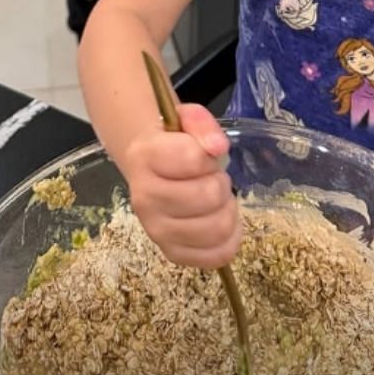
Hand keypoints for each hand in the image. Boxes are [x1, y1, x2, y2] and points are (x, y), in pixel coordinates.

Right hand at [125, 103, 240, 268]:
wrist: (149, 169)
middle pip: (208, 196)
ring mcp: (155, 231)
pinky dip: (230, 239)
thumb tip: (218, 147)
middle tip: (212, 179)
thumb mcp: (186, 119)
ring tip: (216, 201)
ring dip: (227, 210)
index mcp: (144, 157)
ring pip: (216, 228)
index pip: (192, 158)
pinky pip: (217, 255)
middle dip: (221, 183)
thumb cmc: (173, 143)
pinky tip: (220, 221)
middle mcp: (143, 198)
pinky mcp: (172, 253)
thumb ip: (203, 124)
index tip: (203, 154)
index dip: (209, 154)